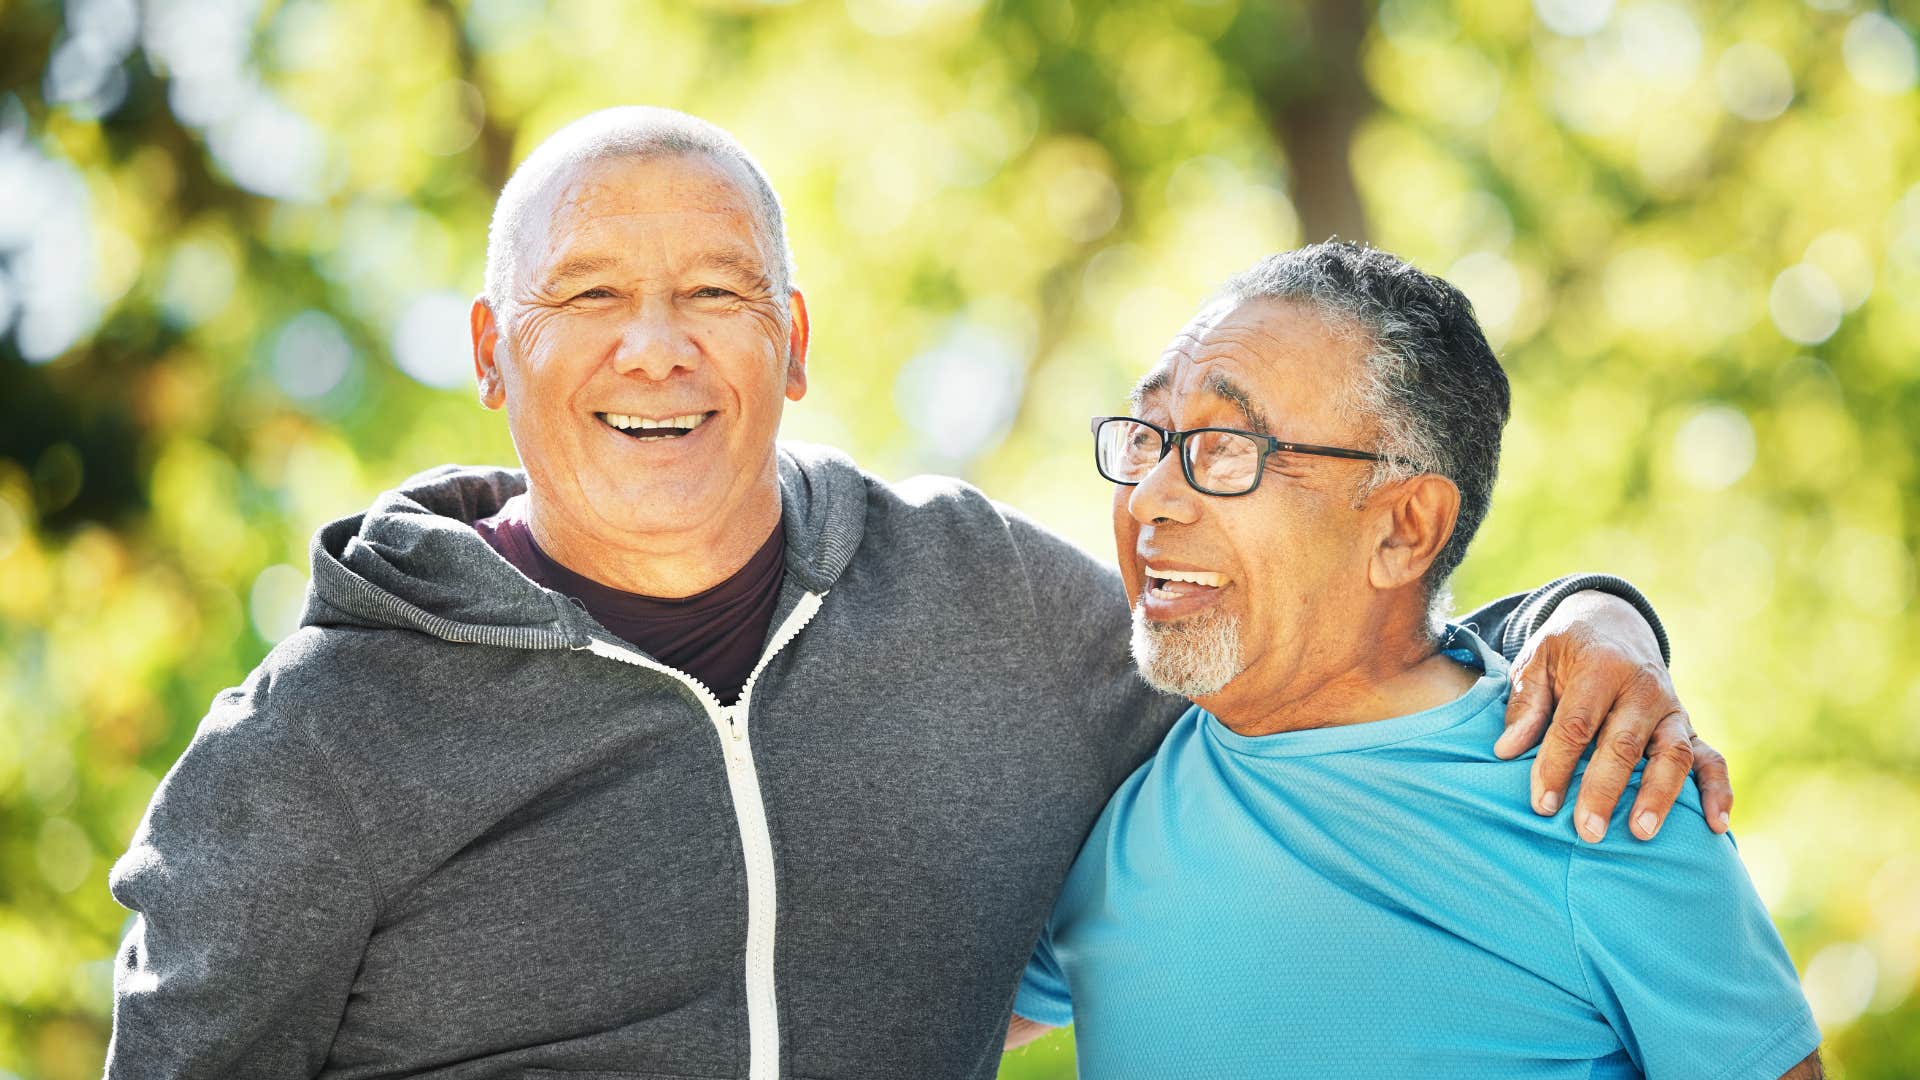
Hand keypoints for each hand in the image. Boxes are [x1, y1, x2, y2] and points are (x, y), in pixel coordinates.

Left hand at [1493, 590, 1732, 841]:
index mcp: (1601, 668)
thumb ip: (1525, 704)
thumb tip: (1506, 750)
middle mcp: (1643, 688)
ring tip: (1641, 833)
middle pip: (1624, 744)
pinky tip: (1716, 825)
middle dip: (1605, 790)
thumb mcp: (1536, 661)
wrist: (1613, 623)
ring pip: (1673, 754)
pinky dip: (1719, 791)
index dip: (1558, 766)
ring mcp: (1672, 709)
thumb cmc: (1566, 651)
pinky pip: (1712, 759)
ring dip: (1659, 795)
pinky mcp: (1689, 726)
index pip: (1577, 724)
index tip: (1542, 804)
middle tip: (1588, 831)